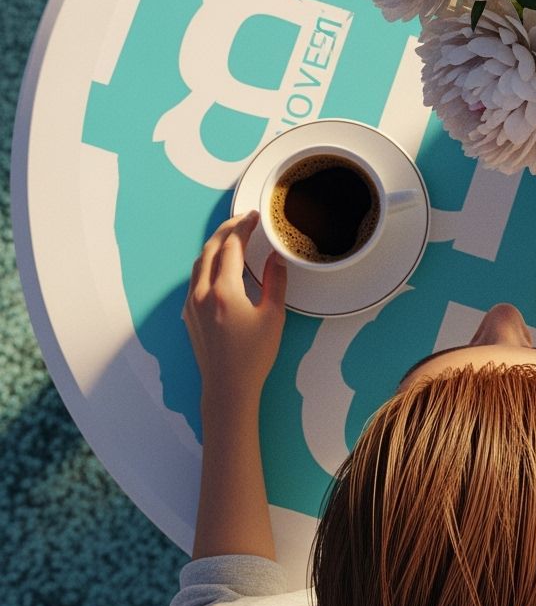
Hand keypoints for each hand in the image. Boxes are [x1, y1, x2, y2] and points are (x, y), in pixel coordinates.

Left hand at [183, 210, 287, 402]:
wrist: (227, 387)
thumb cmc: (253, 356)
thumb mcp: (273, 316)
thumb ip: (275, 281)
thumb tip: (276, 257)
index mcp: (224, 291)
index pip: (231, 247)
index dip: (243, 228)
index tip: (254, 218)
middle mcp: (202, 294)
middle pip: (210, 249)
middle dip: (226, 230)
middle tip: (243, 220)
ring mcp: (191, 304)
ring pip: (199, 263)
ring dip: (214, 245)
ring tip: (231, 237)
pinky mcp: (189, 314)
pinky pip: (195, 279)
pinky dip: (207, 263)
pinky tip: (219, 265)